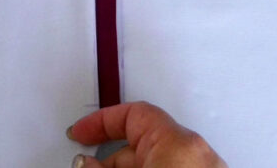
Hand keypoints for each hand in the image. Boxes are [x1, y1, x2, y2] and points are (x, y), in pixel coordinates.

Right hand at [67, 102, 228, 167]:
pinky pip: (171, 167)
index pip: (132, 113)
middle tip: (86, 165)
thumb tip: (84, 163)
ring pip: (155, 158)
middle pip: (142, 140)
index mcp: (178, 141)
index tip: (80, 131)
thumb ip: (101, 167)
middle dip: (109, 154)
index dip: (100, 120)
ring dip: (127, 166)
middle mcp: (196, 152)